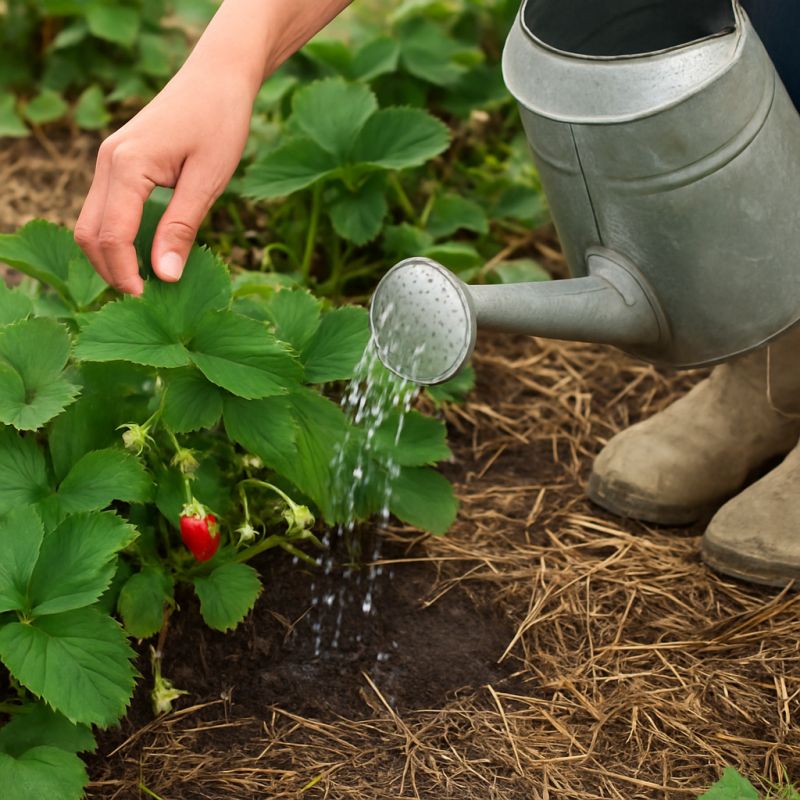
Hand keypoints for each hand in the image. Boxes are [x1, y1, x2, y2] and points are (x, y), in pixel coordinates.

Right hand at [75, 65, 254, 294]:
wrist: (217, 77)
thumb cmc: (220, 122)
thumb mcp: (208, 180)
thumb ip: (182, 228)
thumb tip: (165, 276)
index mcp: (127, 165)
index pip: (112, 235)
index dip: (125, 274)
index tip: (147, 300)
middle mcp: (108, 161)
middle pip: (89, 233)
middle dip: (110, 270)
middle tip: (144, 299)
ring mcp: (109, 160)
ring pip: (91, 222)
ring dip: (110, 256)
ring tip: (145, 281)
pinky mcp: (118, 162)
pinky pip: (105, 208)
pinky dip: (116, 236)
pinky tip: (144, 253)